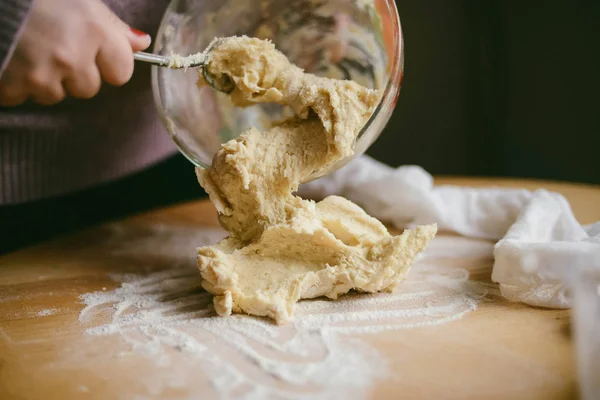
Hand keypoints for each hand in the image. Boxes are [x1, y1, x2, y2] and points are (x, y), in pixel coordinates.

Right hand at [0, 0, 151, 106]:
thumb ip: (112, 27)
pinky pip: (21, 97)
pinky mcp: (13, 83)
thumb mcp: (81, 1)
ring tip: (30, 51)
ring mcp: (42, 73)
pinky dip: (16, 85)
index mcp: (94, 31)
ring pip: (56, 95)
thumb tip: (141, 43)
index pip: (121, 72)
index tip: (94, 52)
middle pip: (89, 88)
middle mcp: (72, 56)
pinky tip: (12, 61)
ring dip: (45, 80)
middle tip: (54, 47)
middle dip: (75, 74)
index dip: (108, 64)